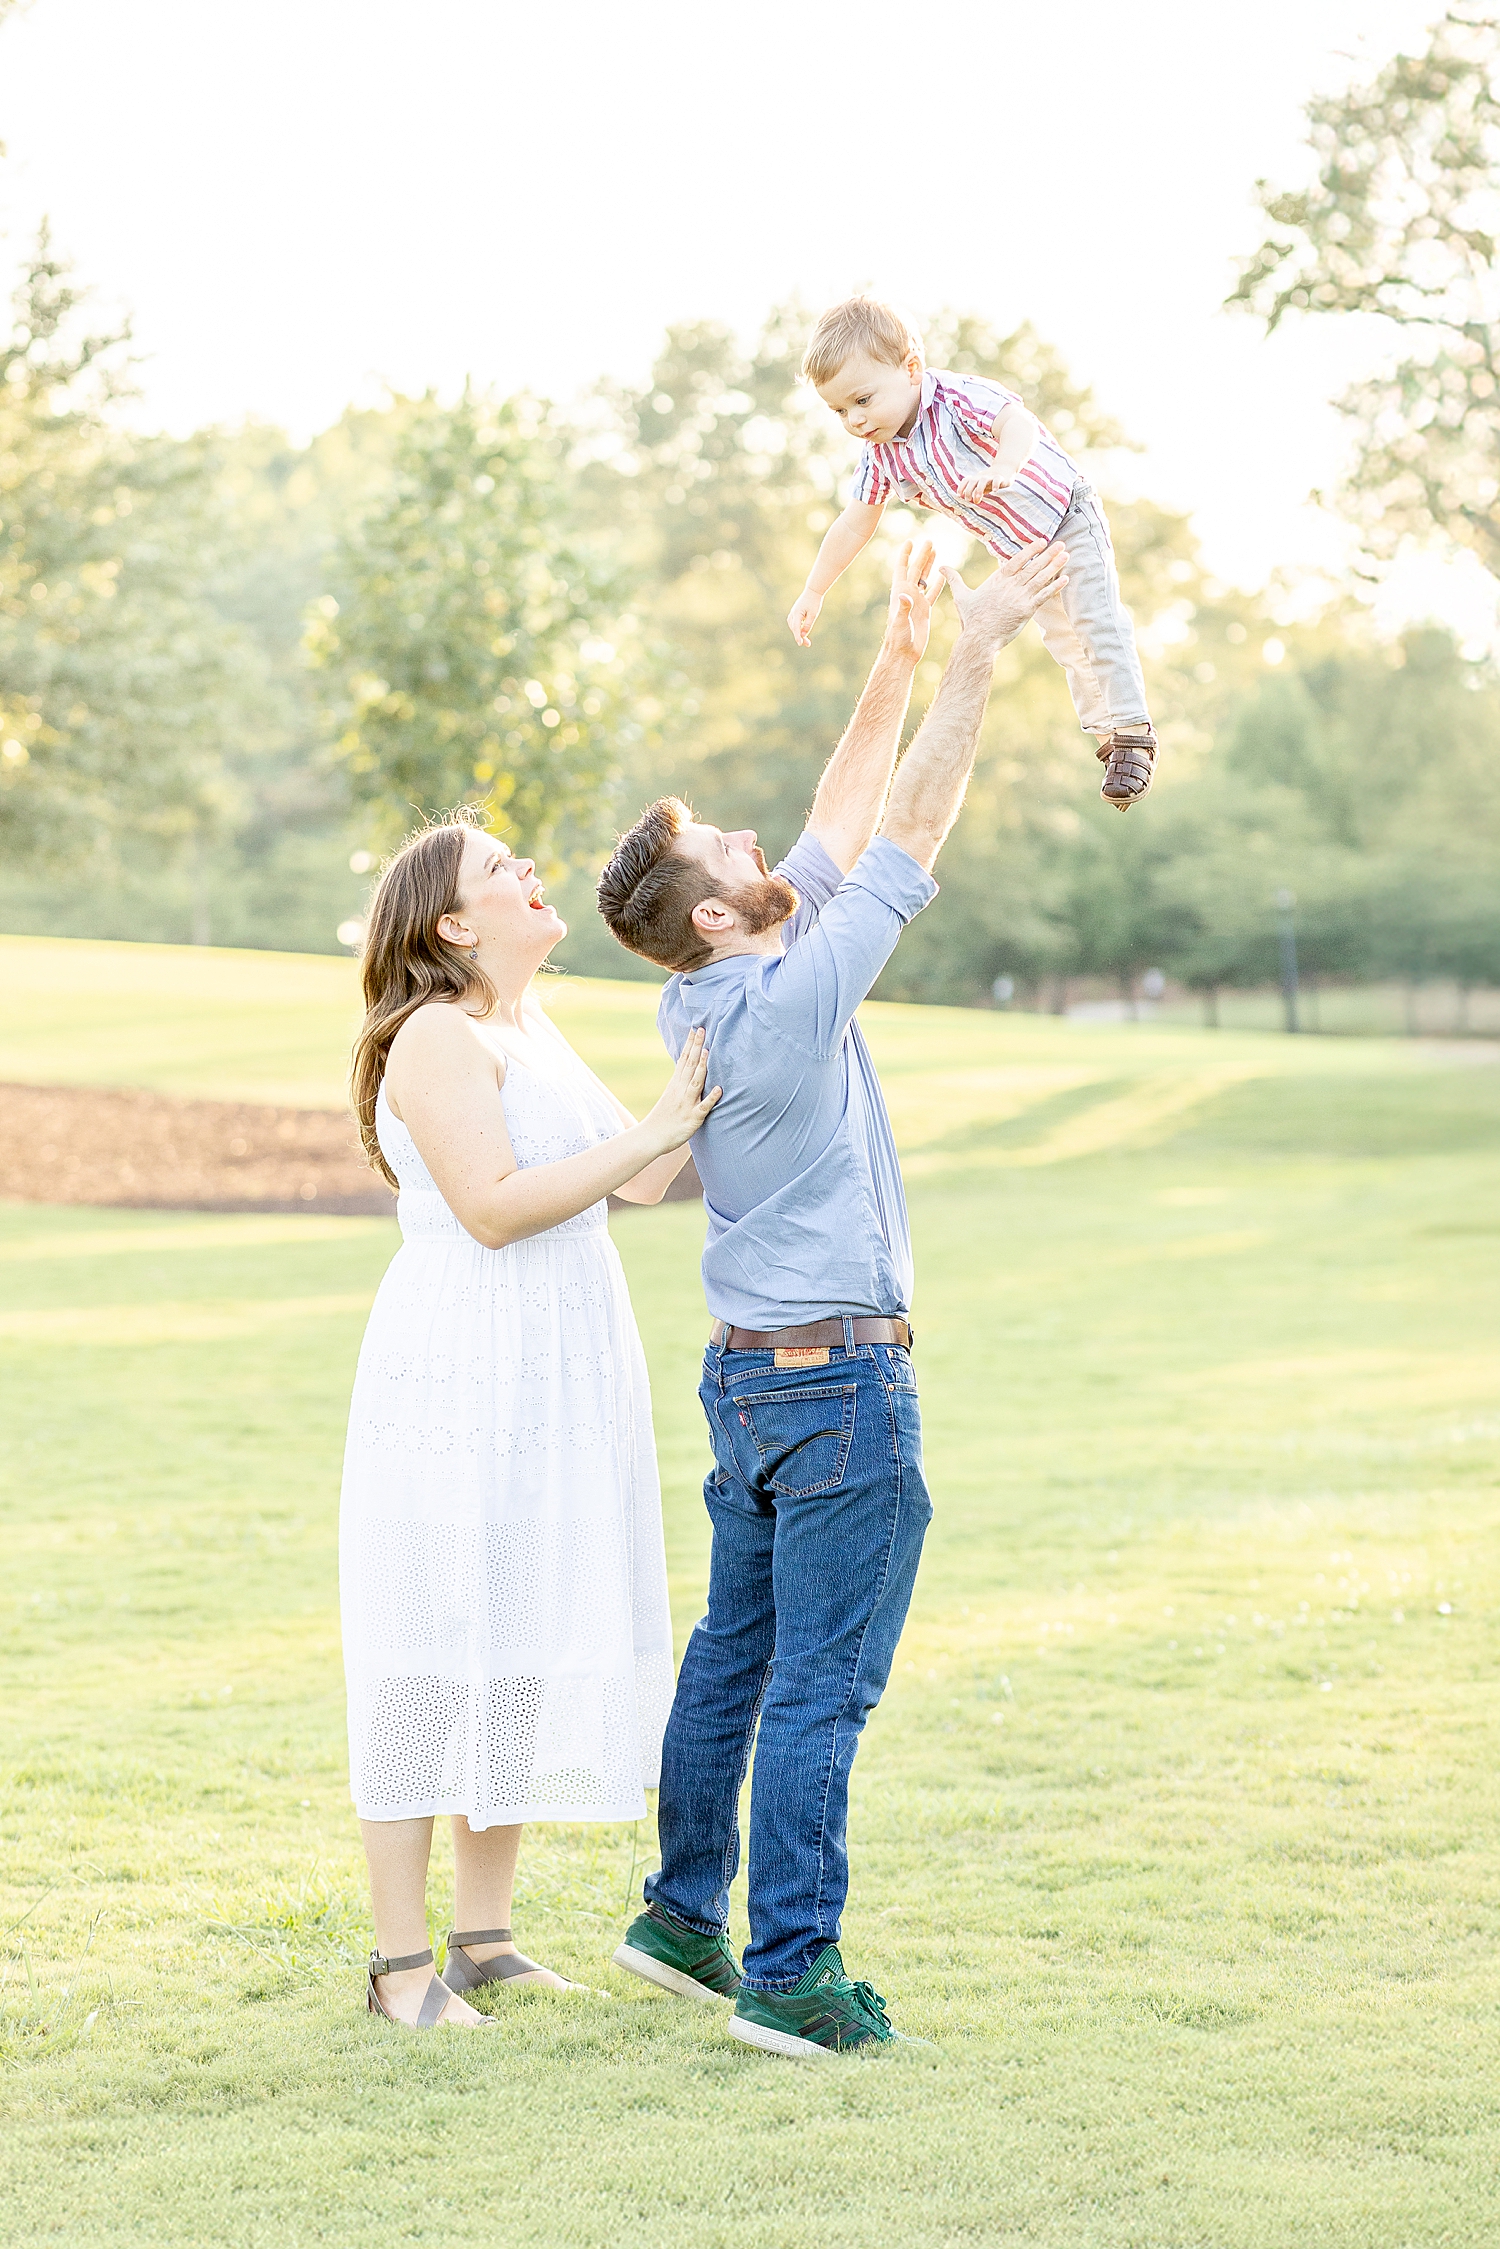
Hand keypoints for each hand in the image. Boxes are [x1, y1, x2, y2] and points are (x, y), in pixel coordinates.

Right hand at [644, 1027, 720, 1151]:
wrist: (651, 1137)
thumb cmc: (663, 1117)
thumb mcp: (670, 1095)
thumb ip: (680, 1082)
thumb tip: (689, 1070)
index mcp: (675, 1084)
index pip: (683, 1059)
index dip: (690, 1044)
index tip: (695, 1028)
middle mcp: (680, 1090)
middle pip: (689, 1065)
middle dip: (696, 1047)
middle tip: (702, 1029)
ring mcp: (686, 1103)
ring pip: (696, 1082)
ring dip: (702, 1066)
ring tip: (707, 1050)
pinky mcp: (693, 1118)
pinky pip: (703, 1107)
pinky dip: (711, 1098)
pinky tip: (719, 1089)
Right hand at [787, 589, 822, 645]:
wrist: (812, 591)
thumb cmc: (814, 602)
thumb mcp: (813, 614)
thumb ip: (808, 625)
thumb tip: (803, 634)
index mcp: (797, 613)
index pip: (796, 628)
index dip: (798, 636)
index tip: (800, 643)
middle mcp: (793, 613)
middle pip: (794, 628)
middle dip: (800, 637)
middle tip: (808, 644)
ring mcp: (793, 613)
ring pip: (793, 627)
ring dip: (798, 634)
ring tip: (806, 641)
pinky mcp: (795, 613)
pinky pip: (794, 624)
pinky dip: (798, 629)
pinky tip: (802, 633)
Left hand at [883, 537, 944, 662]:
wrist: (904, 654)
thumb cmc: (899, 639)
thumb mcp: (900, 623)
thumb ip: (904, 608)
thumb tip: (905, 593)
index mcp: (901, 593)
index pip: (902, 569)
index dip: (905, 555)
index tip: (910, 541)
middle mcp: (908, 595)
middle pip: (916, 570)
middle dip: (922, 555)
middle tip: (929, 541)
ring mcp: (917, 602)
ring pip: (924, 578)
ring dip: (929, 565)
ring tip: (935, 551)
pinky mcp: (924, 610)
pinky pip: (933, 593)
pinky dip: (938, 583)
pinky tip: (943, 575)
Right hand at [940, 540, 1066, 653]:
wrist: (980, 638)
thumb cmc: (970, 619)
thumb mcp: (961, 596)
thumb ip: (954, 579)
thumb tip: (941, 567)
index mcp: (997, 580)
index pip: (1017, 560)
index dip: (1030, 550)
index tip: (1042, 541)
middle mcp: (1010, 586)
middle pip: (1033, 566)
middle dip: (1048, 554)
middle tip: (1061, 544)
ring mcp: (1020, 597)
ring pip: (1040, 578)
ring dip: (1054, 566)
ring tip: (1066, 555)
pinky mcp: (1027, 610)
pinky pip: (1044, 595)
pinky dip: (1055, 586)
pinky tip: (1065, 578)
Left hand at [953, 471, 1010, 502]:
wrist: (1005, 468)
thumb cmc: (990, 480)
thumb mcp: (982, 486)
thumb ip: (976, 493)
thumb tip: (973, 500)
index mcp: (976, 478)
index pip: (966, 480)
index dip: (961, 487)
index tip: (959, 495)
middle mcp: (982, 477)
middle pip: (973, 481)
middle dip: (968, 490)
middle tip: (968, 500)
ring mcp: (990, 476)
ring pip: (983, 480)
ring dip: (979, 489)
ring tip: (978, 499)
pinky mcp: (1000, 477)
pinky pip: (997, 480)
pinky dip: (995, 485)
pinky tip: (994, 491)